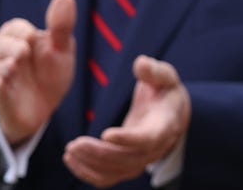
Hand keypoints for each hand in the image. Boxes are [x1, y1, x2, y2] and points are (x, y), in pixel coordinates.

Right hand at [0, 0, 76, 144]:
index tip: (31, 37)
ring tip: (15, 65)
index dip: (20, 30)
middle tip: (23, 52)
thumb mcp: (62, 48)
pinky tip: (3, 83)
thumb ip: (61, 25)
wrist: (45, 107)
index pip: (11, 28)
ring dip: (3, 66)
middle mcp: (2, 58)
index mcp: (17, 41)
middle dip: (9, 47)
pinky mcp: (0, 100)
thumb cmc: (51, 72)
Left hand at [63, 55, 190, 187]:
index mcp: (165, 126)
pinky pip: (108, 178)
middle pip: (127, 160)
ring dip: (90, 165)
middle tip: (74, 144)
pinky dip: (88, 173)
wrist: (172, 113)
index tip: (106, 134)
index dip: (128, 139)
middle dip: (99, 154)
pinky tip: (71, 160)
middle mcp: (154, 149)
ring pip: (115, 172)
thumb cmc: (165, 92)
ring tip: (70, 151)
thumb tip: (141, 63)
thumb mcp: (165, 77)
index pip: (147, 139)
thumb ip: (154, 71)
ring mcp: (140, 160)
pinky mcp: (127, 165)